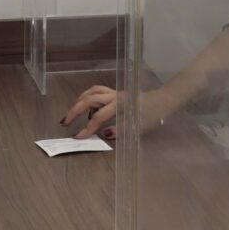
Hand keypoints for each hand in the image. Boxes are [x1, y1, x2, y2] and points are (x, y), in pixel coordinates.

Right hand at [60, 82, 180, 139]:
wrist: (164, 101)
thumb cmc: (153, 114)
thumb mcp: (139, 127)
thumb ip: (121, 130)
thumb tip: (104, 134)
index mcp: (120, 104)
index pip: (98, 117)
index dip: (87, 128)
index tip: (78, 137)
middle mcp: (114, 96)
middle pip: (89, 99)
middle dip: (75, 110)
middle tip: (64, 122)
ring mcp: (115, 93)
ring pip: (92, 92)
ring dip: (80, 102)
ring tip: (72, 113)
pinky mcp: (116, 93)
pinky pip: (97, 92)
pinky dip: (89, 99)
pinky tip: (90, 111)